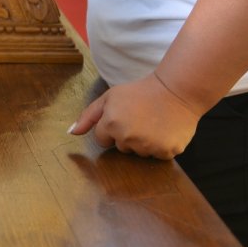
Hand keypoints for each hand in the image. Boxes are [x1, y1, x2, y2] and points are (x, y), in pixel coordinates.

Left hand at [69, 72, 202, 158]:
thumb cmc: (140, 92)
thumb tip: (71, 133)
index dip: (110, 129)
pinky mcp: (167, 152)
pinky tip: (165, 130)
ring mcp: (148, 147)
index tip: (122, 118)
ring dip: (144, 143)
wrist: (176, 90)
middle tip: (140, 118)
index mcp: (111, 125)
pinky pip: (158, 156)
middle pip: (120, 148)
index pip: (101, 140)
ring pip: (139, 153)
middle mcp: (128, 138)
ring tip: (153, 123)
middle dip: (126, 136)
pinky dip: (161, 146)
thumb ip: (88, 116)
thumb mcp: (109, 97)